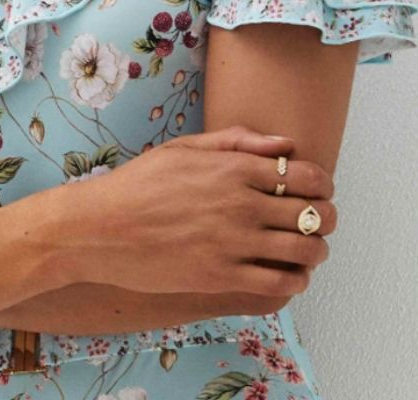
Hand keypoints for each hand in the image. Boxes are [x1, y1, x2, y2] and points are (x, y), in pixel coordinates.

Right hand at [69, 124, 337, 299]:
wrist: (100, 227)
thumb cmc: (140, 183)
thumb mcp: (185, 148)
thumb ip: (238, 142)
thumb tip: (284, 144)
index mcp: (234, 169)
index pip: (306, 177)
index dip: (323, 185)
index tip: (321, 190)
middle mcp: (240, 205)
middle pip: (313, 214)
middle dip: (326, 218)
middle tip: (321, 221)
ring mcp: (232, 243)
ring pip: (303, 252)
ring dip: (316, 251)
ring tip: (308, 250)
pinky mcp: (220, 277)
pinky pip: (278, 284)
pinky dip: (295, 281)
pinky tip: (289, 275)